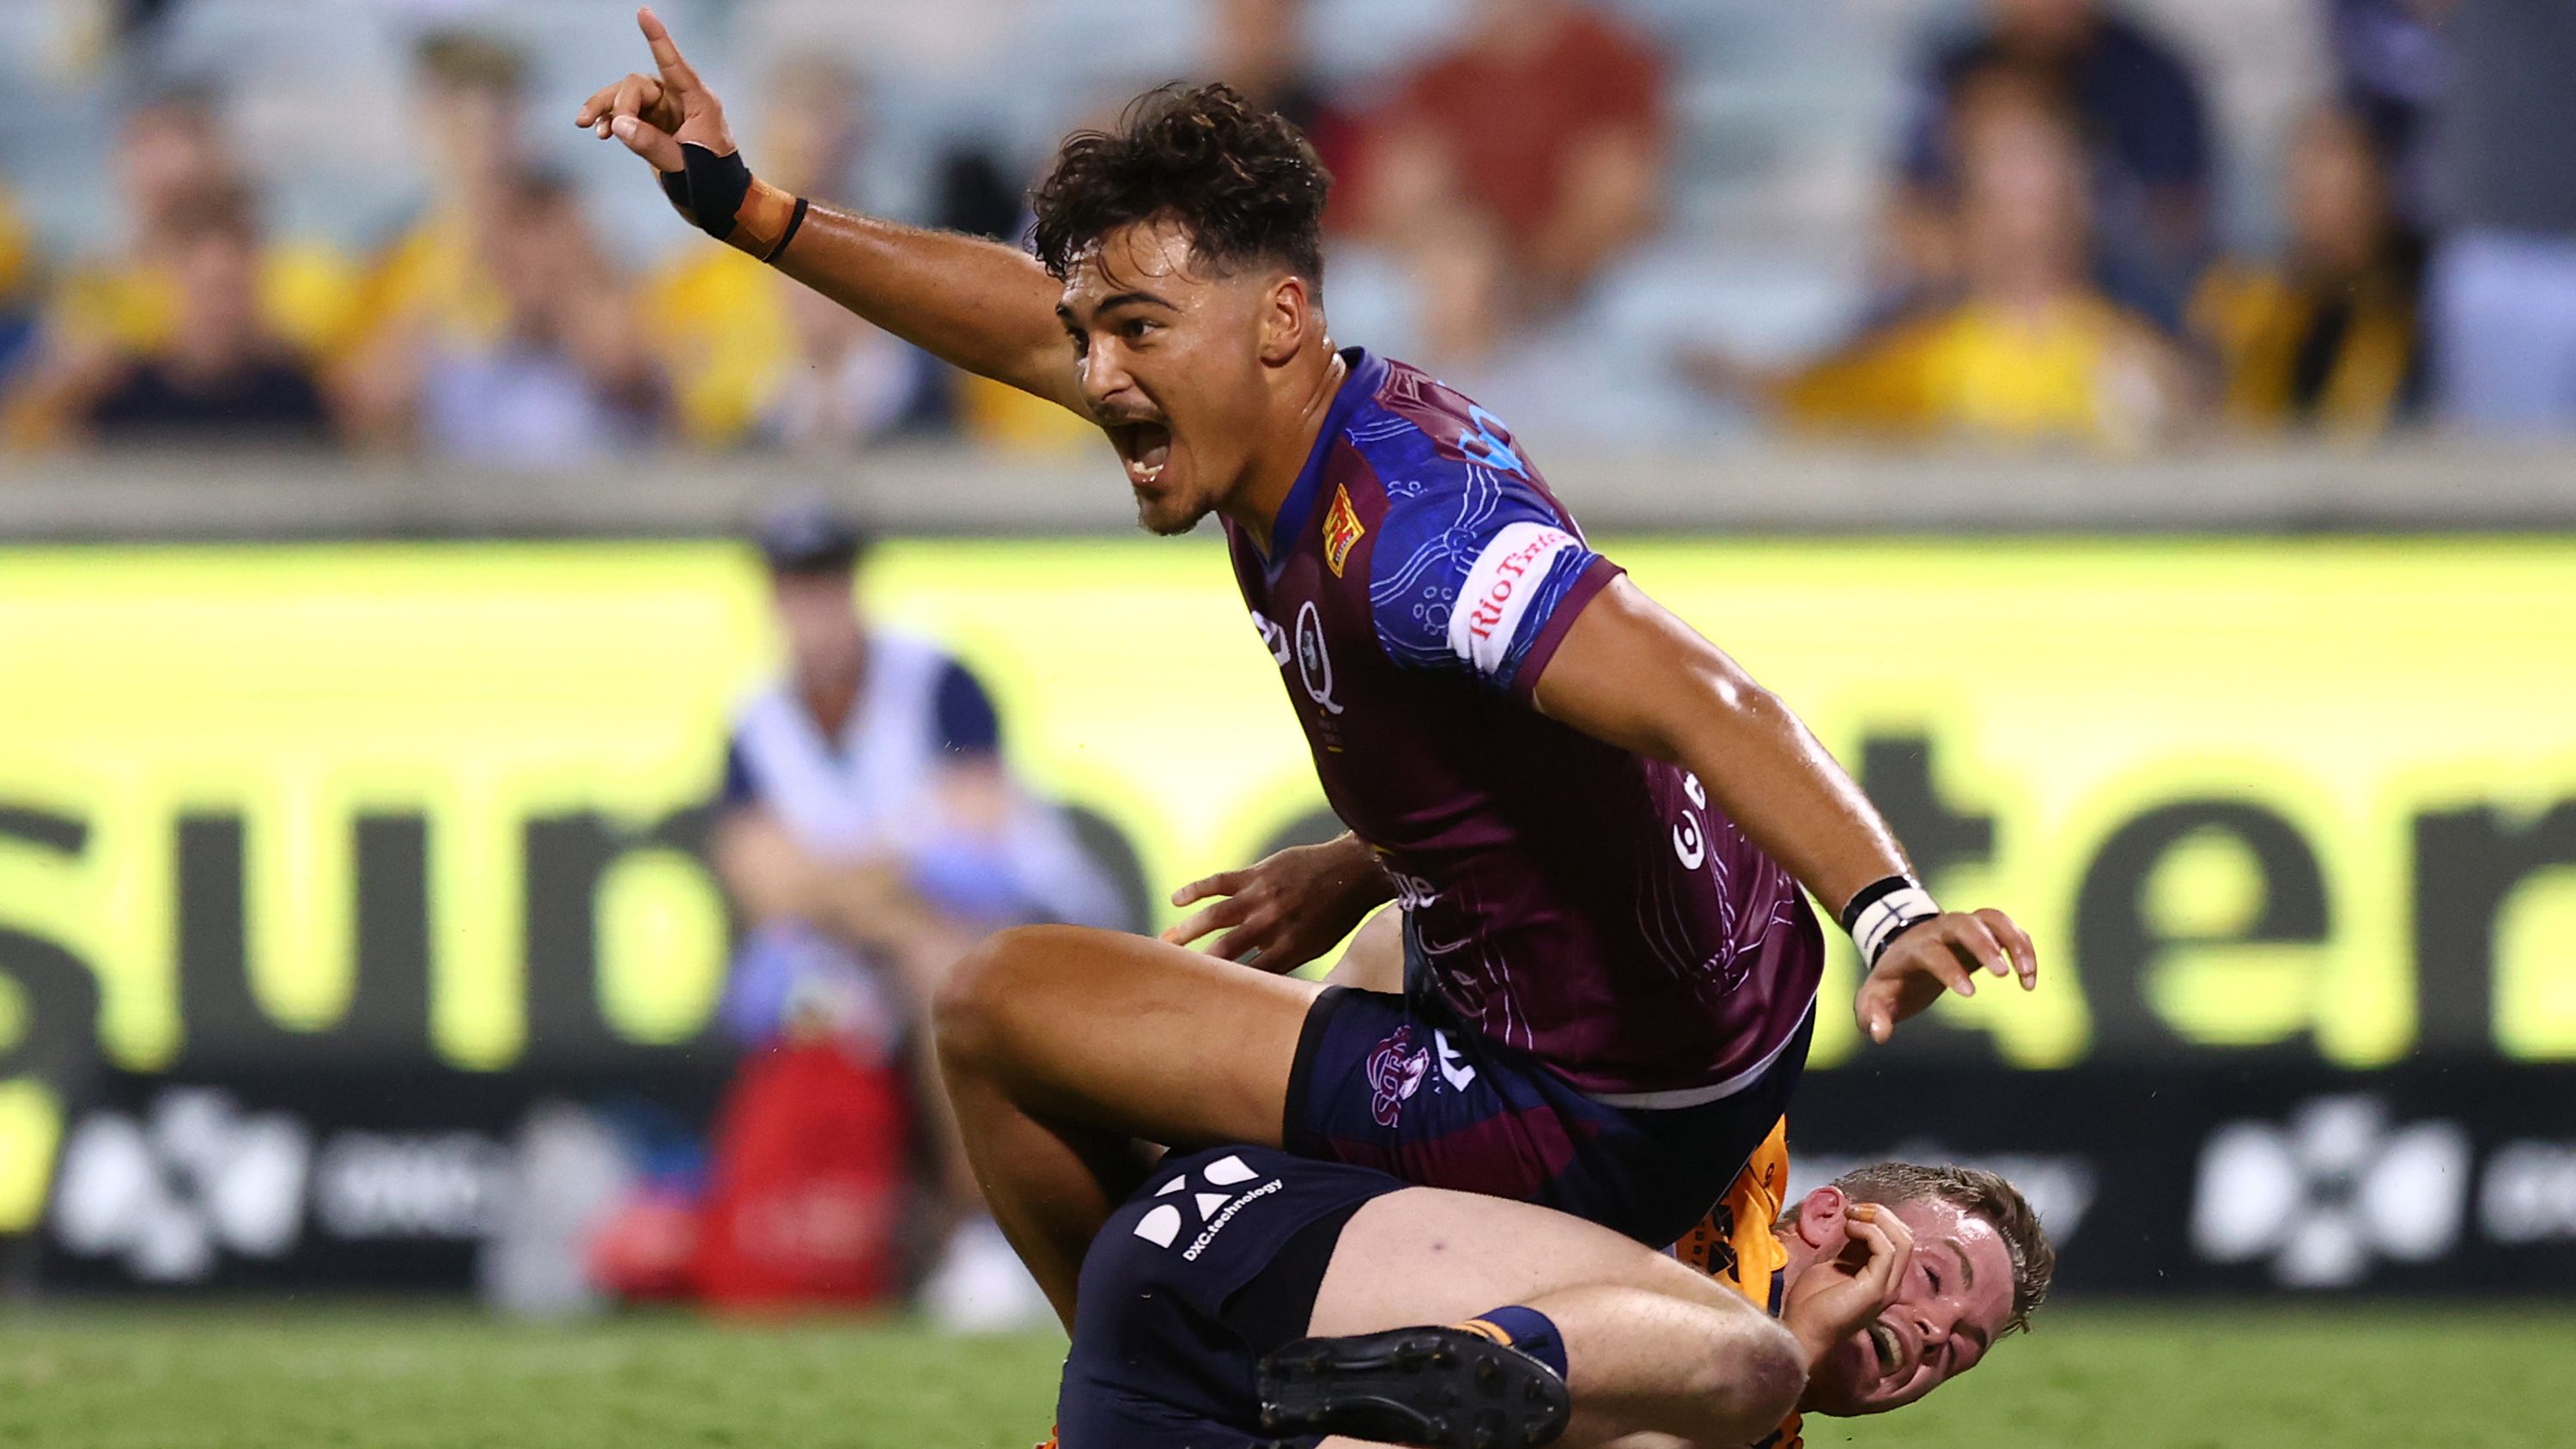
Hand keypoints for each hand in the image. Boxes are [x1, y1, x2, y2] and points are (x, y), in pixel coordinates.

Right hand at [573, 7, 738, 171]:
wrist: (720, 205)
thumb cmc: (713, 184)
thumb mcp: (683, 166)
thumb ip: (651, 145)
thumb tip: (617, 124)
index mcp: (698, 102)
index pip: (674, 63)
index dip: (658, 38)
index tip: (643, 12)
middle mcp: (681, 101)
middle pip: (637, 85)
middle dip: (619, 105)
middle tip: (610, 132)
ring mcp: (666, 113)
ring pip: (627, 96)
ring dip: (605, 108)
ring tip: (587, 125)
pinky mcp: (654, 127)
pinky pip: (626, 114)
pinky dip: (611, 122)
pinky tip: (599, 134)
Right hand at [1160, 834, 1393, 973]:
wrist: (1353, 871)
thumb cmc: (1337, 914)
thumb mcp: (1317, 947)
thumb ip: (1285, 962)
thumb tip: (1259, 981)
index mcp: (1287, 948)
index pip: (1247, 976)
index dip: (1222, 988)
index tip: (1200, 998)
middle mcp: (1270, 925)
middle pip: (1223, 951)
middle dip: (1195, 966)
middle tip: (1169, 976)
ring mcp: (1261, 896)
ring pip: (1214, 917)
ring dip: (1185, 931)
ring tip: (1163, 943)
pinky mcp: (1256, 874)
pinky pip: (1219, 882)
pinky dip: (1195, 890)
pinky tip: (1176, 899)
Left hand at [1779, 1201, 1914, 1368]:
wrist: (1801, 1331)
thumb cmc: (1812, 1303)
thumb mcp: (1835, 1266)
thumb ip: (1851, 1250)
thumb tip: (1856, 1226)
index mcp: (1882, 1278)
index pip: (1898, 1241)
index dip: (1879, 1220)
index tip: (1852, 1212)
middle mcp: (1891, 1283)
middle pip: (1906, 1238)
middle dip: (1882, 1215)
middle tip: (1854, 1210)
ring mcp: (1887, 1287)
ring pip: (1903, 1241)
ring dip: (1877, 1220)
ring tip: (1851, 1216)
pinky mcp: (1877, 1288)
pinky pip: (1886, 1250)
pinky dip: (1869, 1231)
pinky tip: (1849, 1229)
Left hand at [1852, 907, 2036, 1043]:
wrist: (1900, 947)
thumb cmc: (1890, 980)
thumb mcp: (1873, 999)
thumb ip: (1872, 1015)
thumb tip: (1879, 1035)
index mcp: (1913, 948)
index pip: (1932, 953)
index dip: (1950, 970)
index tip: (1969, 994)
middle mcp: (1940, 931)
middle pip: (1964, 924)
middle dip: (1984, 945)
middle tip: (2004, 974)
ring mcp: (1963, 926)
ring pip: (1992, 919)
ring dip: (2013, 941)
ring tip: (2027, 974)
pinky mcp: (1982, 931)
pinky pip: (2007, 928)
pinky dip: (2023, 947)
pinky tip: (2029, 978)